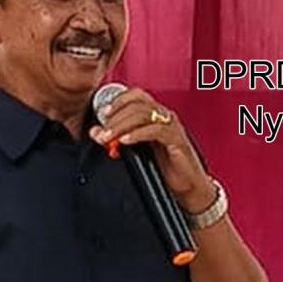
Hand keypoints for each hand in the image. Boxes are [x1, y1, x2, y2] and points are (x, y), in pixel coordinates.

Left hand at [89, 87, 212, 211]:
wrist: (187, 185)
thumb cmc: (165, 166)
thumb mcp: (135, 149)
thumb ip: (116, 138)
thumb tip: (96, 131)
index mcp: (155, 115)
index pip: (136, 95)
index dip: (117, 101)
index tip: (102, 114)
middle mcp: (164, 116)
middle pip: (137, 104)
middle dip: (114, 117)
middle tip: (101, 132)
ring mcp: (172, 126)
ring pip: (143, 114)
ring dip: (121, 125)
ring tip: (108, 138)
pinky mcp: (177, 139)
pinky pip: (156, 130)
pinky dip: (137, 134)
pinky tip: (125, 141)